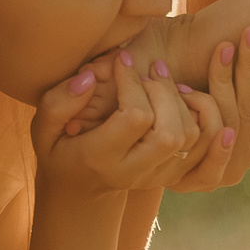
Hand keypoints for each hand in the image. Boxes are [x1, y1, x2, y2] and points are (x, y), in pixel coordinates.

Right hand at [36, 52, 212, 198]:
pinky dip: (206, 120)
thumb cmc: (59, 148)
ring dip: (186, 101)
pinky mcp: (175, 175)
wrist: (79, 190)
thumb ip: (58, 103)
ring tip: (165, 80)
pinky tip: (186, 96)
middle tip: (152, 67)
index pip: (134, 118)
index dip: (133, 82)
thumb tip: (90, 77)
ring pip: (192, 138)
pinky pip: (206, 149)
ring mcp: (157, 177)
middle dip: (165, 91)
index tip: (123, 59)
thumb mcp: (43, 129)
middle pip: (170, 132)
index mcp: (100, 158)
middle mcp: (133, 172)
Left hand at [167, 24, 249, 191]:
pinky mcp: (190, 180)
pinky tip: (190, 90)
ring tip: (222, 47)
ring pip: (227, 120)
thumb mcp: (235, 130)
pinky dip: (198, 120)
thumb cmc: (198, 133)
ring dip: (224, 81)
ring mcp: (218, 171)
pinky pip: (199, 146)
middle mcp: (244, 160)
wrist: (150, 167)